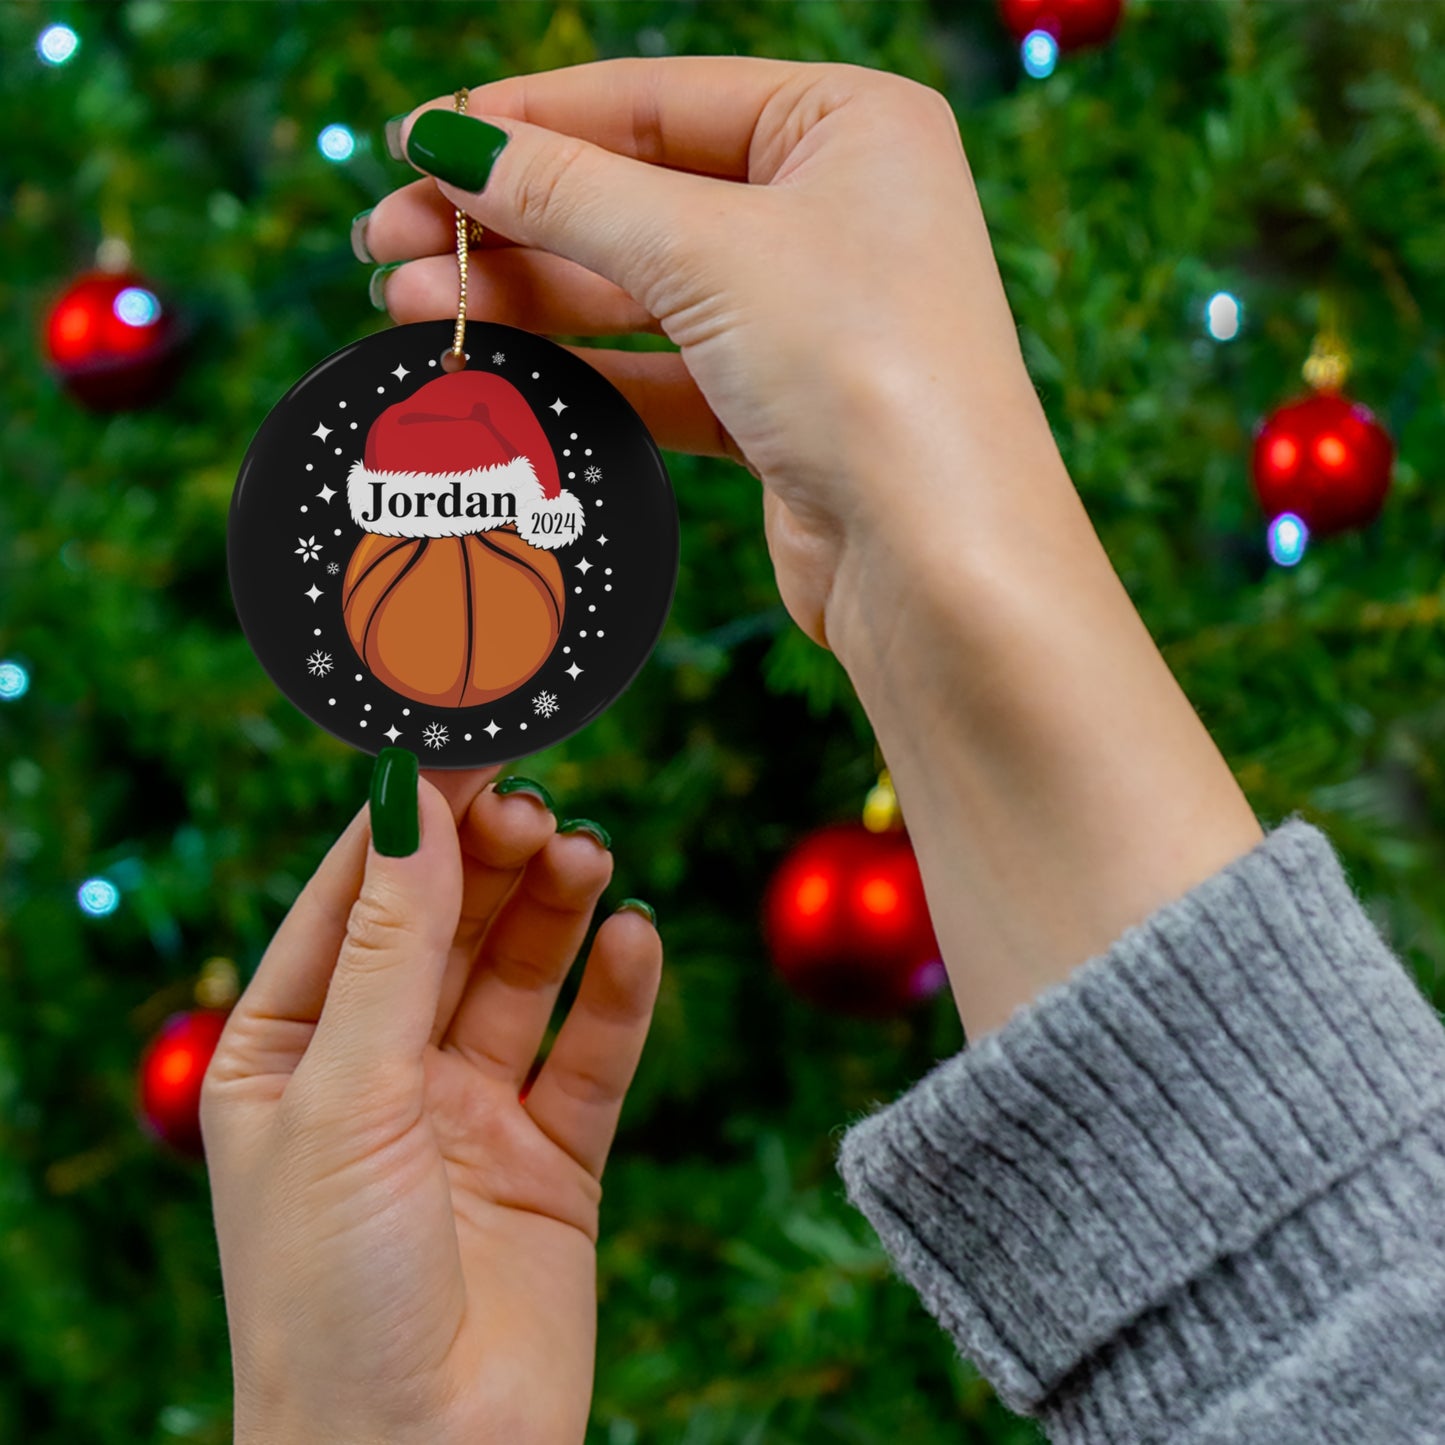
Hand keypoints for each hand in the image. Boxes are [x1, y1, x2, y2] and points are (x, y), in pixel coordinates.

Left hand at [201, 764, 661, 1444]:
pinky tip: (635, 940)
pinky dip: (617, 994)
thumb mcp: (346, 1096)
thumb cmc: (332, 1294)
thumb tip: (412, 799)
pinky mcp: (552, 1160)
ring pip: (521, 976)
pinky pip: (591, 1055)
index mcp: (289, 1051)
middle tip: (537, 803)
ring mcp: (469, 1113)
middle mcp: (379, 1072)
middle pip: (446, 925)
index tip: (466, 737)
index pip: (353, 898)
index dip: (410, 817)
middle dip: (489, 860)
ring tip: (586, 856)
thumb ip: (391, 945)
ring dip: (554, 910)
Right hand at [362, 60, 1262, 1039]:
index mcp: (848, 126)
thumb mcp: (706, 253)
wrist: (939, 563)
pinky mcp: (782, 408)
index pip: (655, 98)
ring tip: (409, 302)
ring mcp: (809, 315)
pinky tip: (494, 364)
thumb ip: (570, 193)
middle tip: (387, 241)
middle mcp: (835, 210)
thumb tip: (447, 144)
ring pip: (640, 289)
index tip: (417, 145)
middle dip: (510, 220)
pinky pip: (661, 369)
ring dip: (528, 295)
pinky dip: (581, 367)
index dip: (528, 121)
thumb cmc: (864, 371)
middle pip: (637, 195)